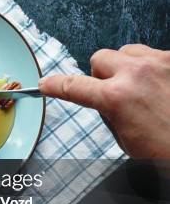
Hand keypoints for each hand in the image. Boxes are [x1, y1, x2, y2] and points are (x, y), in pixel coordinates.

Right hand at [39, 44, 169, 158]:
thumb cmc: (169, 151)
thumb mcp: (128, 141)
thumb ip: (110, 114)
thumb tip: (105, 102)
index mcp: (116, 99)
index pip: (73, 86)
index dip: (55, 86)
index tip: (46, 84)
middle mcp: (136, 74)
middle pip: (99, 59)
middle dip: (101, 75)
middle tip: (112, 93)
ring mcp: (161, 63)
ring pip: (127, 52)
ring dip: (126, 67)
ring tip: (141, 88)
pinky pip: (155, 55)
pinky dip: (153, 68)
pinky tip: (162, 86)